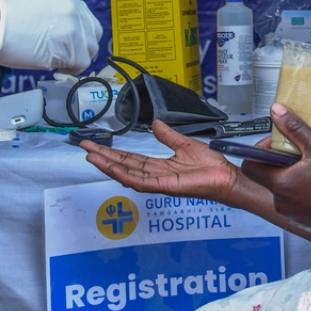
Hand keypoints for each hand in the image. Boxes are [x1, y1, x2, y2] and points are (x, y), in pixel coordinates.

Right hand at [0, 0, 101, 71]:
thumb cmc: (7, 21)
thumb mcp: (40, 8)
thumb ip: (60, 17)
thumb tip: (70, 35)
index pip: (87, 19)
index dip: (80, 35)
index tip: (71, 44)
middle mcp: (75, 8)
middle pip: (93, 34)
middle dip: (82, 47)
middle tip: (67, 56)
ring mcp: (75, 26)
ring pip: (90, 50)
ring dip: (76, 59)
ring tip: (57, 62)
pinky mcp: (72, 45)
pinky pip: (82, 63)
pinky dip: (71, 69)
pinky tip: (55, 66)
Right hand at [82, 120, 241, 203]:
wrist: (225, 176)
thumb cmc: (210, 165)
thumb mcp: (185, 144)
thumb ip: (168, 136)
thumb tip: (155, 123)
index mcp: (159, 167)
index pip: (130, 159)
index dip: (112, 152)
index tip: (96, 144)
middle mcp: (155, 176)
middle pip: (124, 166)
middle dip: (104, 157)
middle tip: (84, 147)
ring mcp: (159, 182)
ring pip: (128, 174)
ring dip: (109, 166)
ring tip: (92, 156)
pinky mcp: (167, 186)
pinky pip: (142, 183)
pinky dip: (126, 176)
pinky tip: (113, 169)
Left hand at [242, 104, 310, 235]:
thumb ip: (295, 129)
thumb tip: (278, 113)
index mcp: (280, 183)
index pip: (250, 164)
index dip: (260, 150)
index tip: (276, 143)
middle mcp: (281, 201)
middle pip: (266, 174)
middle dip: (279, 160)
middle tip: (299, 154)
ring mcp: (290, 212)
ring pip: (280, 187)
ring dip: (290, 174)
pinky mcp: (300, 219)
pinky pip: (291, 199)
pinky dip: (299, 189)